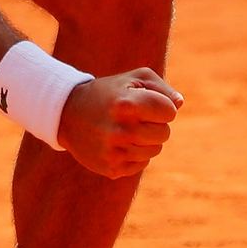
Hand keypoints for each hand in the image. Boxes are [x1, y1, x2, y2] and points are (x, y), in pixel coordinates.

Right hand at [56, 68, 184, 178]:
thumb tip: (179, 104)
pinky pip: (141, 164)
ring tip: (124, 129)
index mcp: (126, 104)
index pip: (169, 111)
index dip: (161, 106)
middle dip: (155, 124)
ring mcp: (114, 151)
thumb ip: (162, 88)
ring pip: (154, 150)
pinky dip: (134, 154)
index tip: (145, 102)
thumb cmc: (108, 93)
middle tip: (135, 117)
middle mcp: (119, 130)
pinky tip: (117, 143)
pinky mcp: (110, 168)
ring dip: (145, 140)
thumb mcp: (133, 79)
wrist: (67, 115)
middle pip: (164, 133)